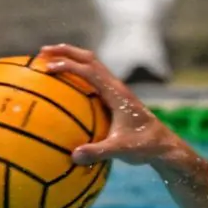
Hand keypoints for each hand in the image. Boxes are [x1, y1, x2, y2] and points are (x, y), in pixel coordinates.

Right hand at [38, 44, 180, 165]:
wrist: (165, 146)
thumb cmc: (145, 147)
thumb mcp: (122, 151)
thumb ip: (99, 152)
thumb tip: (74, 156)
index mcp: (117, 94)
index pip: (90, 72)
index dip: (69, 66)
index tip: (48, 67)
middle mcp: (116, 87)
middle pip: (89, 59)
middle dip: (66, 52)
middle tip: (42, 51)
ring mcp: (116, 91)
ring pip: (92, 66)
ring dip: (71, 59)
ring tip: (48, 61)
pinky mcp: (115, 99)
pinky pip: (93, 80)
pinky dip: (76, 75)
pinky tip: (62, 87)